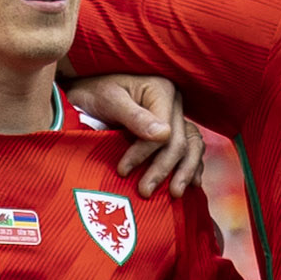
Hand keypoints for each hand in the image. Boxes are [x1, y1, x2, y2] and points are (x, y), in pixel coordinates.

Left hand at [67, 76, 205, 195]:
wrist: (89, 85)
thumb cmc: (95, 89)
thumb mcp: (109, 99)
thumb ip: (135, 116)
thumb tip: (163, 136)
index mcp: (162, 91)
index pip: (162, 131)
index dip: (144, 154)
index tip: (122, 170)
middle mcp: (174, 102)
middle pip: (179, 142)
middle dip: (163, 169)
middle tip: (145, 191)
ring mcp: (175, 115)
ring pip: (192, 145)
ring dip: (185, 171)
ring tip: (175, 194)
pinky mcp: (171, 127)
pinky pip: (190, 147)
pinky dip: (191, 165)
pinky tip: (191, 183)